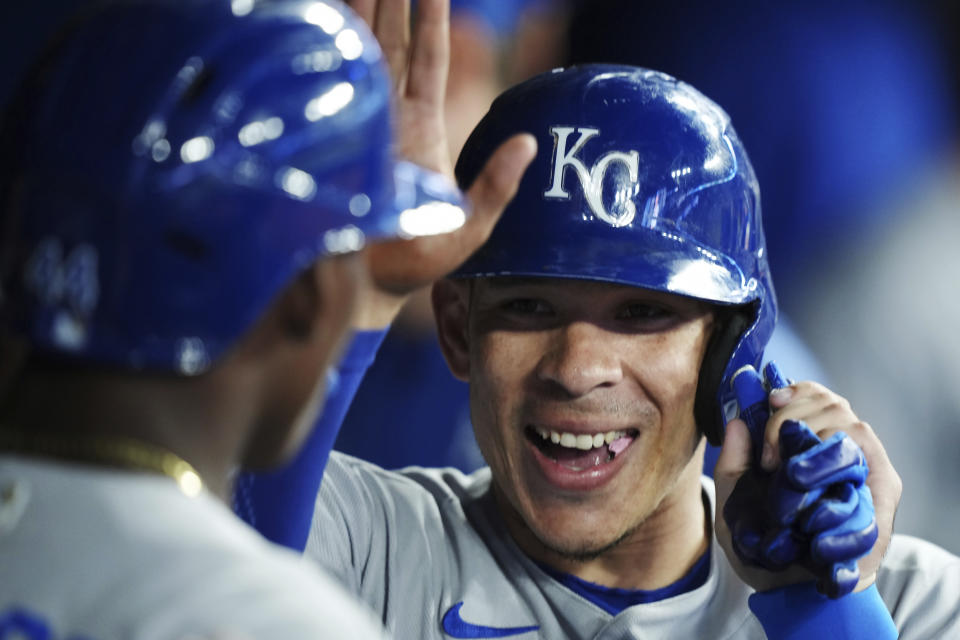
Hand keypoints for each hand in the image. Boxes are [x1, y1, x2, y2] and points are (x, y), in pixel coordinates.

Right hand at [350, 0, 536, 327]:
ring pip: (354, 49)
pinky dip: (321, 44)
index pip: (427, 57)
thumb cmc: (417, 263)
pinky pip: (324, 81)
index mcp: (420, 125)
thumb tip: (529, 144)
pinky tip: (315, 16)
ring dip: (353, 8)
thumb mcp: (469, 227)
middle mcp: (385, 115)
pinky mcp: (326, 136)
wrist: (364, 287)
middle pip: (386, 39)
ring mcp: (353, 121)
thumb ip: (496, 187)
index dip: (430, 18)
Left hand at [715, 366, 900, 595]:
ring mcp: (862, 476)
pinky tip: (808, 486)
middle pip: (833, 406)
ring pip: (852, 432)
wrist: (787, 595)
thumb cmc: (760, 547)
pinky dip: (838, 477)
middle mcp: (837, 455)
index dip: (797, 392)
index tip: (771, 400)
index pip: (814, 398)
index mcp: (805, 447)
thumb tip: (737, 420)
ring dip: (815, 446)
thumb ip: (732, 464)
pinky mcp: (880, 502)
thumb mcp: (733, 506)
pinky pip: (869, 471)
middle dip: (794, 420)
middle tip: (770, 457)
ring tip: (789, 475)